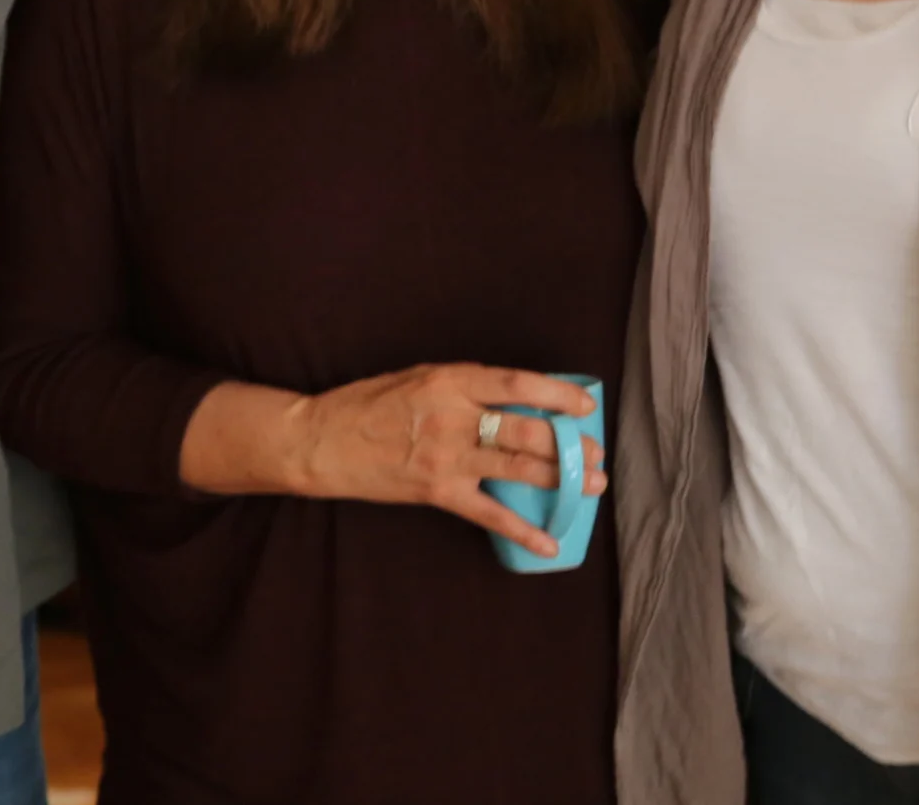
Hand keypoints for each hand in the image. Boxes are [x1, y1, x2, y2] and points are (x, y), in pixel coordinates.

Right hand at [291, 364, 605, 558]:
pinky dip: (523, 531)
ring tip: (592, 486)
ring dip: (562, 479)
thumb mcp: (421, 376)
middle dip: (571, 444)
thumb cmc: (370, 402)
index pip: (518, 384)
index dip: (558, 395)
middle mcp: (454, 418)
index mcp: (451, 381)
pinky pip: (489, 515)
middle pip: (528, 432)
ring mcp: (447, 458)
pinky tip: (549, 543)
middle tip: (595, 453)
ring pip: (519, 470)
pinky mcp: (438, 493)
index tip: (584, 405)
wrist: (323, 441)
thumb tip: (516, 397)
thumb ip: (466, 385)